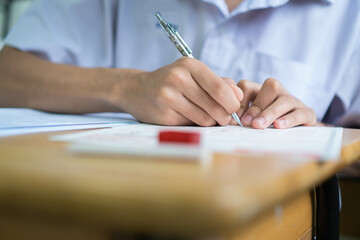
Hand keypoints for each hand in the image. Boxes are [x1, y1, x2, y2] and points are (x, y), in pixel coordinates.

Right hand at [113, 57, 242, 125]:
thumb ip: (218, 83)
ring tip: (207, 117)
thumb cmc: (171, 83)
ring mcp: (169, 96)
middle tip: (224, 118)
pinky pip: (192, 124)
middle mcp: (179, 78)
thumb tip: (240, 95)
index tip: (233, 108)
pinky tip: (190, 118)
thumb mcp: (193, 75)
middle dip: (225, 116)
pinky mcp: (164, 113)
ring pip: (206, 118)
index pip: (221, 88)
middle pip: (216, 105)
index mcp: (190, 65)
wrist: (136, 90)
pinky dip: (196, 124)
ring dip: (212, 122)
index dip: (233, 103)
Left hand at [236, 78, 316, 128]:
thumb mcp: (253, 121)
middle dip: (256, 106)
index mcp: (261, 92)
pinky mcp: (308, 113)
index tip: (236, 117)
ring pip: (285, 99)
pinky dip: (289, 119)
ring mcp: (295, 101)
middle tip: (246, 123)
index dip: (241, 99)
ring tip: (259, 125)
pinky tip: (279, 126)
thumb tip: (231, 122)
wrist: (298, 136)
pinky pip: (300, 112)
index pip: (248, 86)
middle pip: (270, 87)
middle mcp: (279, 93)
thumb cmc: (269, 128)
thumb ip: (243, 118)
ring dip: (270, 113)